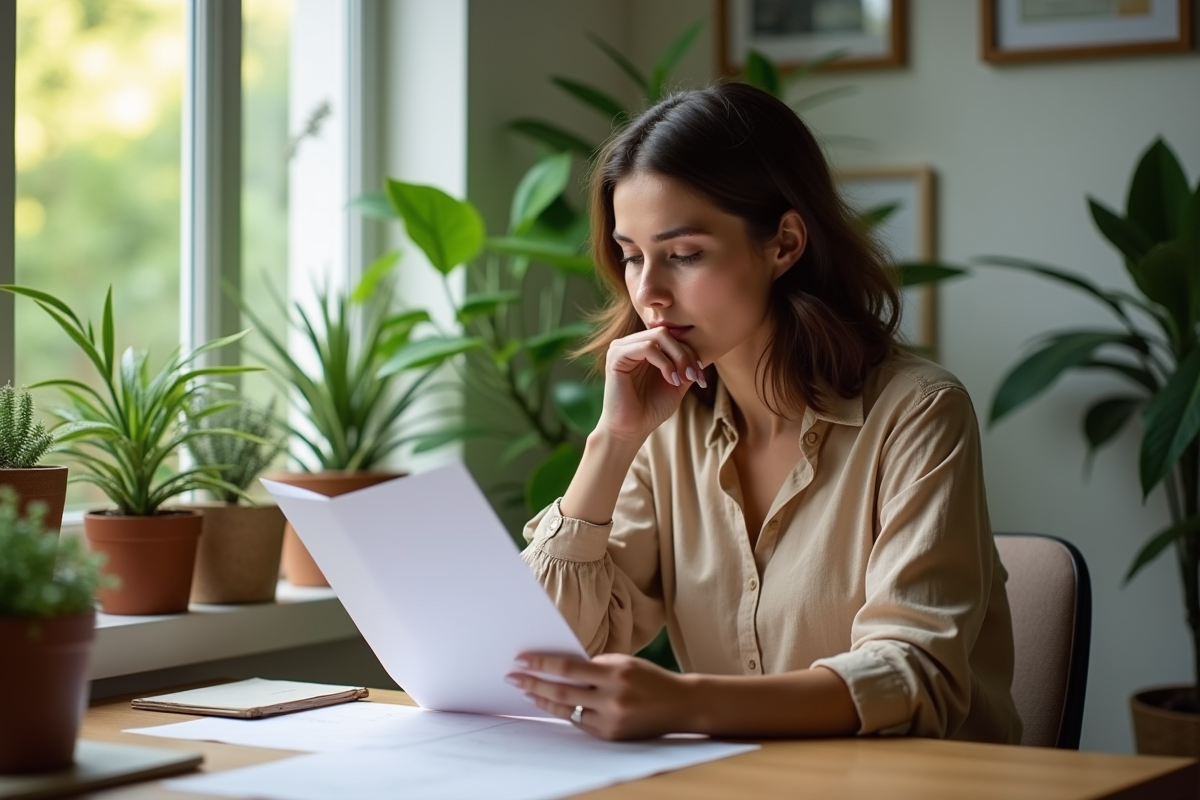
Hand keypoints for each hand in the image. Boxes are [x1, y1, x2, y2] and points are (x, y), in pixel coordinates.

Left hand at [508, 652, 695, 740]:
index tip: (521, 660)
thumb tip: (559, 666)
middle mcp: (612, 698)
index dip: (542, 664)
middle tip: (513, 678)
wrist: (679, 704)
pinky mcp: (611, 735)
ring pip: (567, 710)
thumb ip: (594, 665)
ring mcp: (611, 720)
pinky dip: (564, 712)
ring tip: (528, 692)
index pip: (569, 668)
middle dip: (533, 684)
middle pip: (562, 691)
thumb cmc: (649, 678)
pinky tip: (552, 704)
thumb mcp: (624, 662)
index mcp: (615, 673)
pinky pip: (580, 723)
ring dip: (544, 700)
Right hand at [598, 328, 705, 443]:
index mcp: (643, 346)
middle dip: (685, 355)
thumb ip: (686, 364)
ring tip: (681, 380)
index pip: (672, 337)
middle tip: (693, 377)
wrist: (631, 429)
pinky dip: (664, 363)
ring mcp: (621, 347)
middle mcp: (631, 343)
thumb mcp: (677, 382)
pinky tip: (671, 380)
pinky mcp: (616, 356)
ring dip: (677, 358)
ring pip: (658, 336)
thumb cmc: (651, 408)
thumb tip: (706, 348)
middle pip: (666, 333)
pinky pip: (647, 347)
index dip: (691, 353)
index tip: (700, 377)